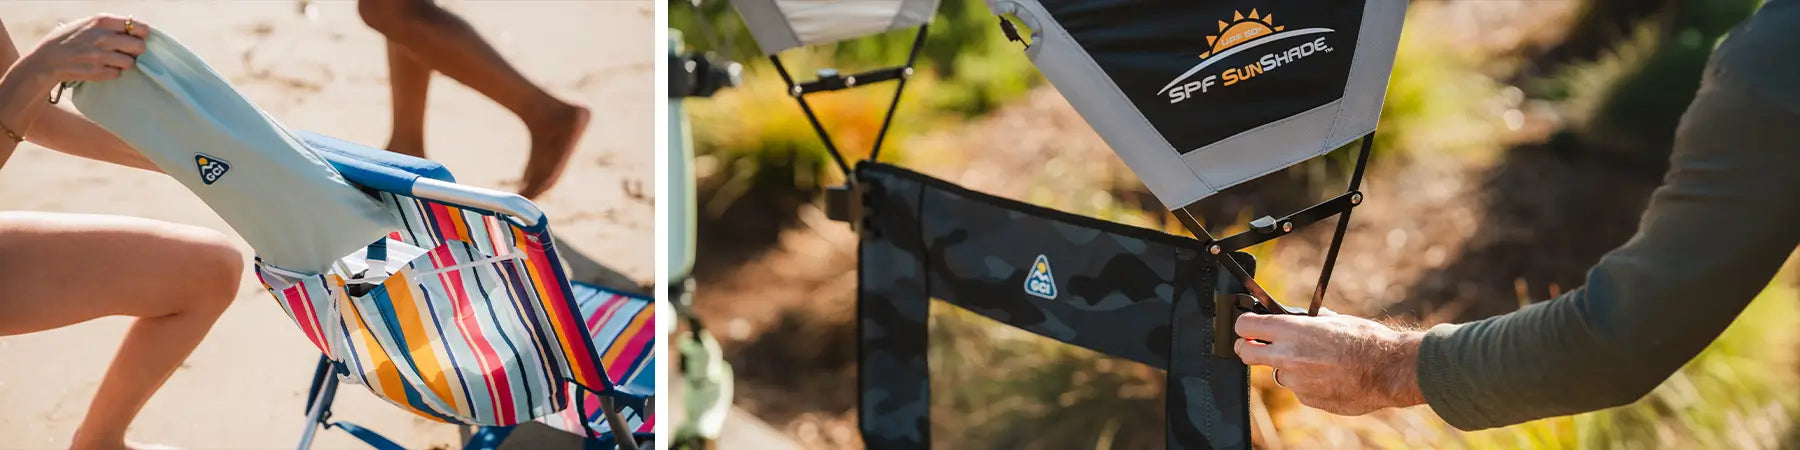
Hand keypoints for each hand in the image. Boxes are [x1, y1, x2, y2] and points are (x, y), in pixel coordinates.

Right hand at [18, 14, 148, 83]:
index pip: (139, 26)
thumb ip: (107, 25)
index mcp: (101, 21)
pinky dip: (113, 72)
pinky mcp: (98, 72)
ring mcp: (101, 56)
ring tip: (112, 61)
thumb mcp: (84, 24)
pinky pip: (118, 73)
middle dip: (136, 50)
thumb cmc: (66, 40)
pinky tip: (102, 68)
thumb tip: (132, 29)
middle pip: (140, 46)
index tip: (138, 37)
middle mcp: (103, 37)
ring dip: (125, 63)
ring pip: (130, 62)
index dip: (142, 34)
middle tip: (128, 52)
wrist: (46, 61)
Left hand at [1233, 311, 1427, 414]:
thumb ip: (1310, 322)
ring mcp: (1296, 381)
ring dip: (1290, 368)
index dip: (1243, 326)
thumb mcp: (1334, 320)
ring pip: (1279, 373)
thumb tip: (1300, 319)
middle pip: (1245, 354)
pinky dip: (1310, 384)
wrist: (1389, 369)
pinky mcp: (1307, 399)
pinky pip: (1300, 389)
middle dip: (1246, 349)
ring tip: (1319, 362)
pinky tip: (1331, 377)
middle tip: (1253, 347)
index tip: (1245, 328)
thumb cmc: (1366, 340)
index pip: (1246, 327)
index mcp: (1293, 330)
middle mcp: (1288, 356)